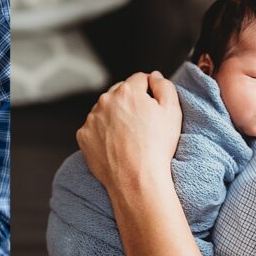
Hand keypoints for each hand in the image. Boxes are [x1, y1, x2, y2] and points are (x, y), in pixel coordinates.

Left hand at [77, 71, 181, 188]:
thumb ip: (165, 86)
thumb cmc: (156, 147)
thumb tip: (155, 76)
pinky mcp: (83, 135)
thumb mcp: (172, 111)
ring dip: (114, 117)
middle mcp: (105, 100)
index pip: (139, 79)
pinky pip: (94, 128)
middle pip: (120, 93)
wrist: (136, 179)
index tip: (152, 107)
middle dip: (130, 103)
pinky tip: (116, 145)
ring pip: (105, 110)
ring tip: (129, 137)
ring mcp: (91, 118)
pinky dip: (102, 133)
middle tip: (141, 124)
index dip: (149, 91)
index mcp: (127, 91)